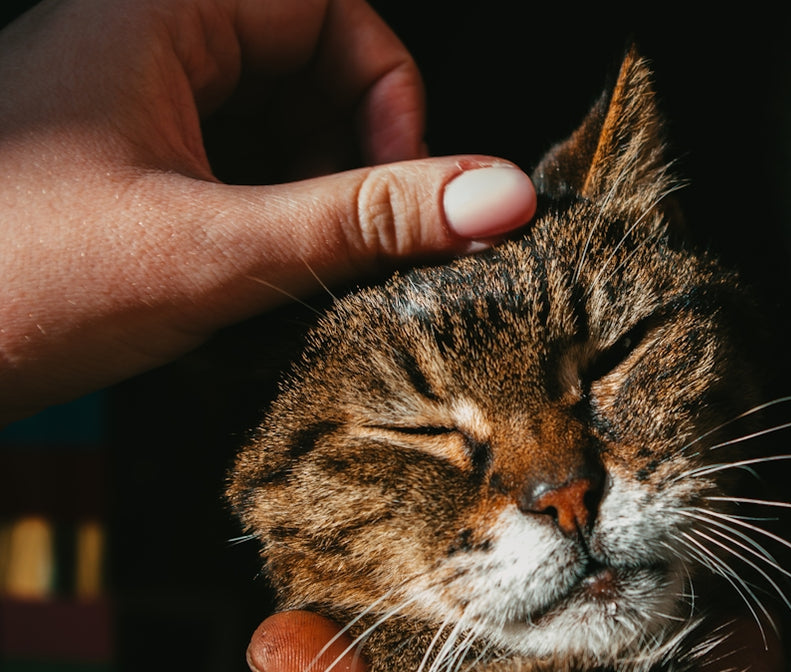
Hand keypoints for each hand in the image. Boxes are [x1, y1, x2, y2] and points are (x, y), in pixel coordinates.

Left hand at [0, 0, 536, 423]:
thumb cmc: (7, 285)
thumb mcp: (216, 250)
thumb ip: (366, 220)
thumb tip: (501, 194)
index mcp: (156, 12)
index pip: (331, 9)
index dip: (387, 93)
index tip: (397, 186)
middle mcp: (144, 43)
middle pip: (312, 67)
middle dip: (351, 157)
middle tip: (346, 241)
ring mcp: (132, 110)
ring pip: (277, 127)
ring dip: (312, 199)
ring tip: (289, 272)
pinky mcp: (125, 171)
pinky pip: (235, 171)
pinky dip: (269, 223)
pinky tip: (255, 284)